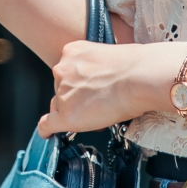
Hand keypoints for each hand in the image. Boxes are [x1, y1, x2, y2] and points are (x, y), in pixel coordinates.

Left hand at [38, 39, 177, 137]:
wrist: (140, 78)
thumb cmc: (135, 66)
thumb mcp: (108, 55)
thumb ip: (95, 68)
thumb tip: (99, 82)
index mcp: (71, 52)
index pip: (66, 73)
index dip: (77, 85)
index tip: (86, 90)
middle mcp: (62, 70)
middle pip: (61, 90)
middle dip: (74, 98)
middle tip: (96, 102)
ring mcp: (63, 93)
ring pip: (59, 107)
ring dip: (73, 112)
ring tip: (98, 114)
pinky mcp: (66, 115)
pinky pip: (47, 125)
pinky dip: (47, 131)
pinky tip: (48, 135)